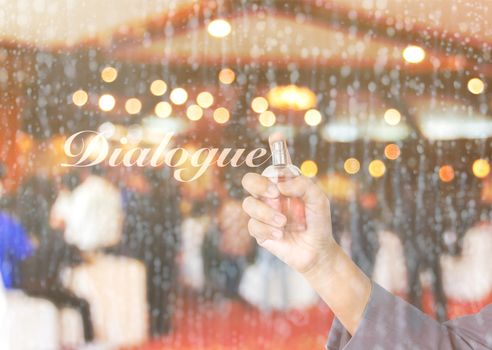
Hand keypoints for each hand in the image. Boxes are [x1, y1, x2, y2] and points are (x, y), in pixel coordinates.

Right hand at [241, 133, 338, 274]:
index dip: (276, 146)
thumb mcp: (318, 200)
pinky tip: (280, 234)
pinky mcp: (258, 230)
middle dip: (258, 184)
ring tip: (284, 223)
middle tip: (275, 193)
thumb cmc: (318, 221)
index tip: (277, 136)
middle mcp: (270, 195)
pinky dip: (267, 229)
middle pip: (249, 180)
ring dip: (266, 213)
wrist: (316, 250)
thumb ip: (302, 185)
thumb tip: (279, 184)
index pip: (278, 161)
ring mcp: (262, 212)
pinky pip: (253, 225)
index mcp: (284, 183)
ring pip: (248, 204)